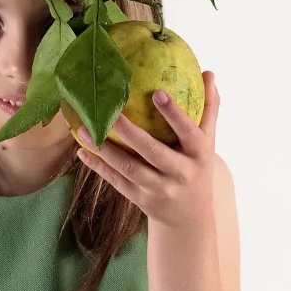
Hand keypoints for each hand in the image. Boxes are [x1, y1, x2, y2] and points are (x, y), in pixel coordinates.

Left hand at [73, 73, 219, 230]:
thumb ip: (209, 108)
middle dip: (129, 132)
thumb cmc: (197, 168)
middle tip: (108, 111)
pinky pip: (117, 181)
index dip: (174, 114)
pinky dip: (99, 167)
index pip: (188, 132)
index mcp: (199, 154)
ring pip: (129, 168)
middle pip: (152, 151)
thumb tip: (208, 72)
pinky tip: (82, 151)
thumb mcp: (208, 142)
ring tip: (84, 129)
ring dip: (105, 149)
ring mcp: (159, 189)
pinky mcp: (140, 199)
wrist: (189, 217)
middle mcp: (180, 173)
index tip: (157, 93)